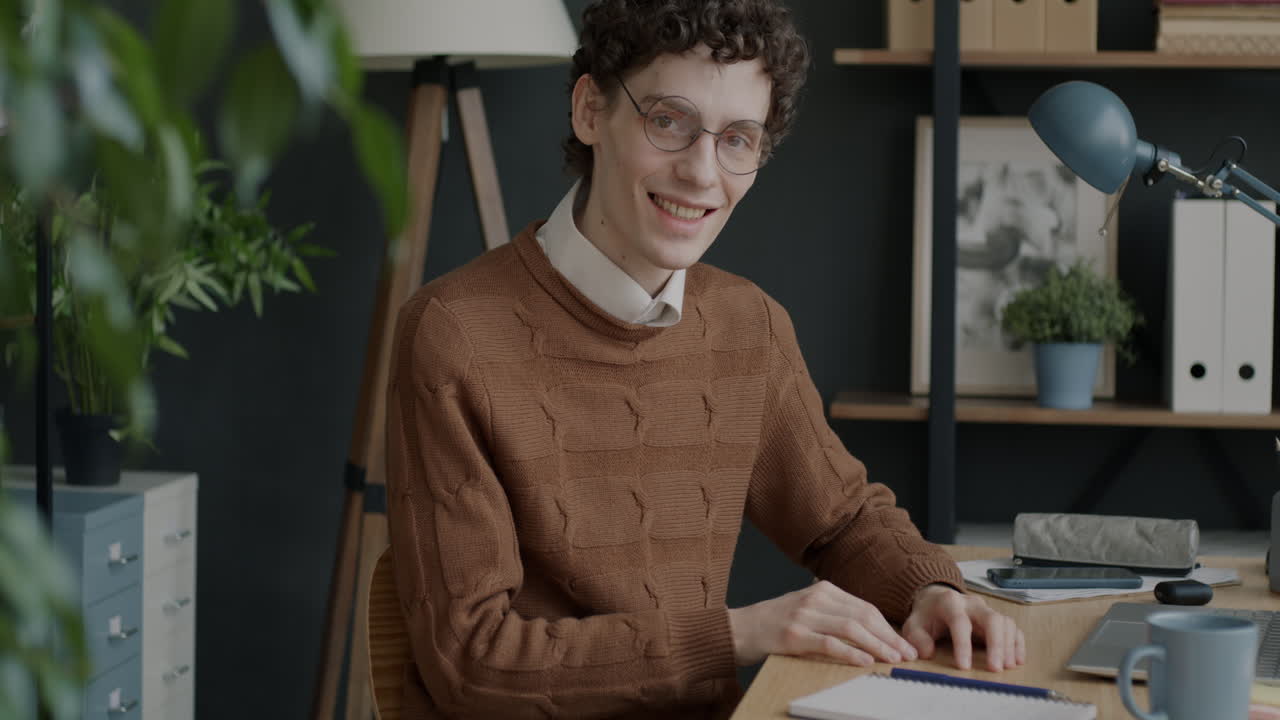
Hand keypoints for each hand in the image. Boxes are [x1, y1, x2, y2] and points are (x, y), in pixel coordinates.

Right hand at [727, 580, 918, 666]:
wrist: (738, 629)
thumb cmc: (775, 623)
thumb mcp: (807, 609)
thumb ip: (834, 614)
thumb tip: (873, 633)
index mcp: (822, 589)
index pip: (864, 607)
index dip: (888, 627)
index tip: (904, 644)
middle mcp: (815, 598)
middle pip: (862, 616)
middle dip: (889, 637)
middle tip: (907, 654)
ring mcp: (803, 615)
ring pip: (850, 628)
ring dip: (877, 645)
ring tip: (893, 659)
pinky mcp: (793, 635)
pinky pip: (829, 643)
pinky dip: (850, 652)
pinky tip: (864, 661)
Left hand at [901, 584, 1025, 671]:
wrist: (936, 600)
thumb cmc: (927, 616)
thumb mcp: (914, 625)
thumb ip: (917, 639)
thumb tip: (927, 653)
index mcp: (949, 603)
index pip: (960, 622)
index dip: (963, 645)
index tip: (964, 667)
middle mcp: (972, 603)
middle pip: (991, 618)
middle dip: (996, 644)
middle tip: (996, 668)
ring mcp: (986, 609)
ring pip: (1005, 622)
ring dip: (1008, 645)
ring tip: (1006, 666)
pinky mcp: (996, 617)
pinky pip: (1013, 627)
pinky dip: (1017, 643)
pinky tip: (1017, 660)